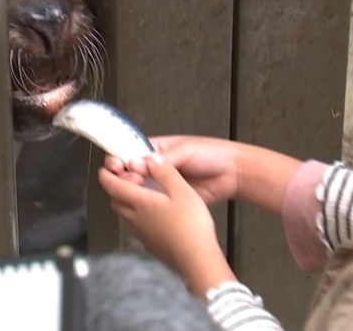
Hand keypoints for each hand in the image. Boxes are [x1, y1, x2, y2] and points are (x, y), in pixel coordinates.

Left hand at [98, 157, 236, 298]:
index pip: (113, 186)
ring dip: (126, 202)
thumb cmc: (191, 226)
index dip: (106, 175)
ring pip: (125, 214)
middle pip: (115, 200)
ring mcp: (141, 234)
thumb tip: (151, 159)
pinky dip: (137, 216)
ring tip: (140, 195)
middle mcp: (135, 218)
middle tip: (126, 179)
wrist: (196, 260)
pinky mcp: (150, 245)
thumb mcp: (182, 191)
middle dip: (116, 188)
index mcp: (140, 202)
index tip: (105, 169)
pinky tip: (152, 215)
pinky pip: (136, 226)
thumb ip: (165, 172)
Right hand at [104, 135, 242, 203]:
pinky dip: (143, 203)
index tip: (118, 165)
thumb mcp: (185, 150)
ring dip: (132, 189)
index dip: (120, 158)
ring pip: (137, 188)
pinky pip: (150, 202)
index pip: (128, 152)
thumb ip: (161, 159)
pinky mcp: (168, 199)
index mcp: (155, 149)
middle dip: (124, 175)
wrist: (233, 174)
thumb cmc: (212, 155)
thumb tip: (137, 163)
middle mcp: (154, 166)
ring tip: (137, 190)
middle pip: (128, 171)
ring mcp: (160, 184)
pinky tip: (142, 203)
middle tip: (131, 179)